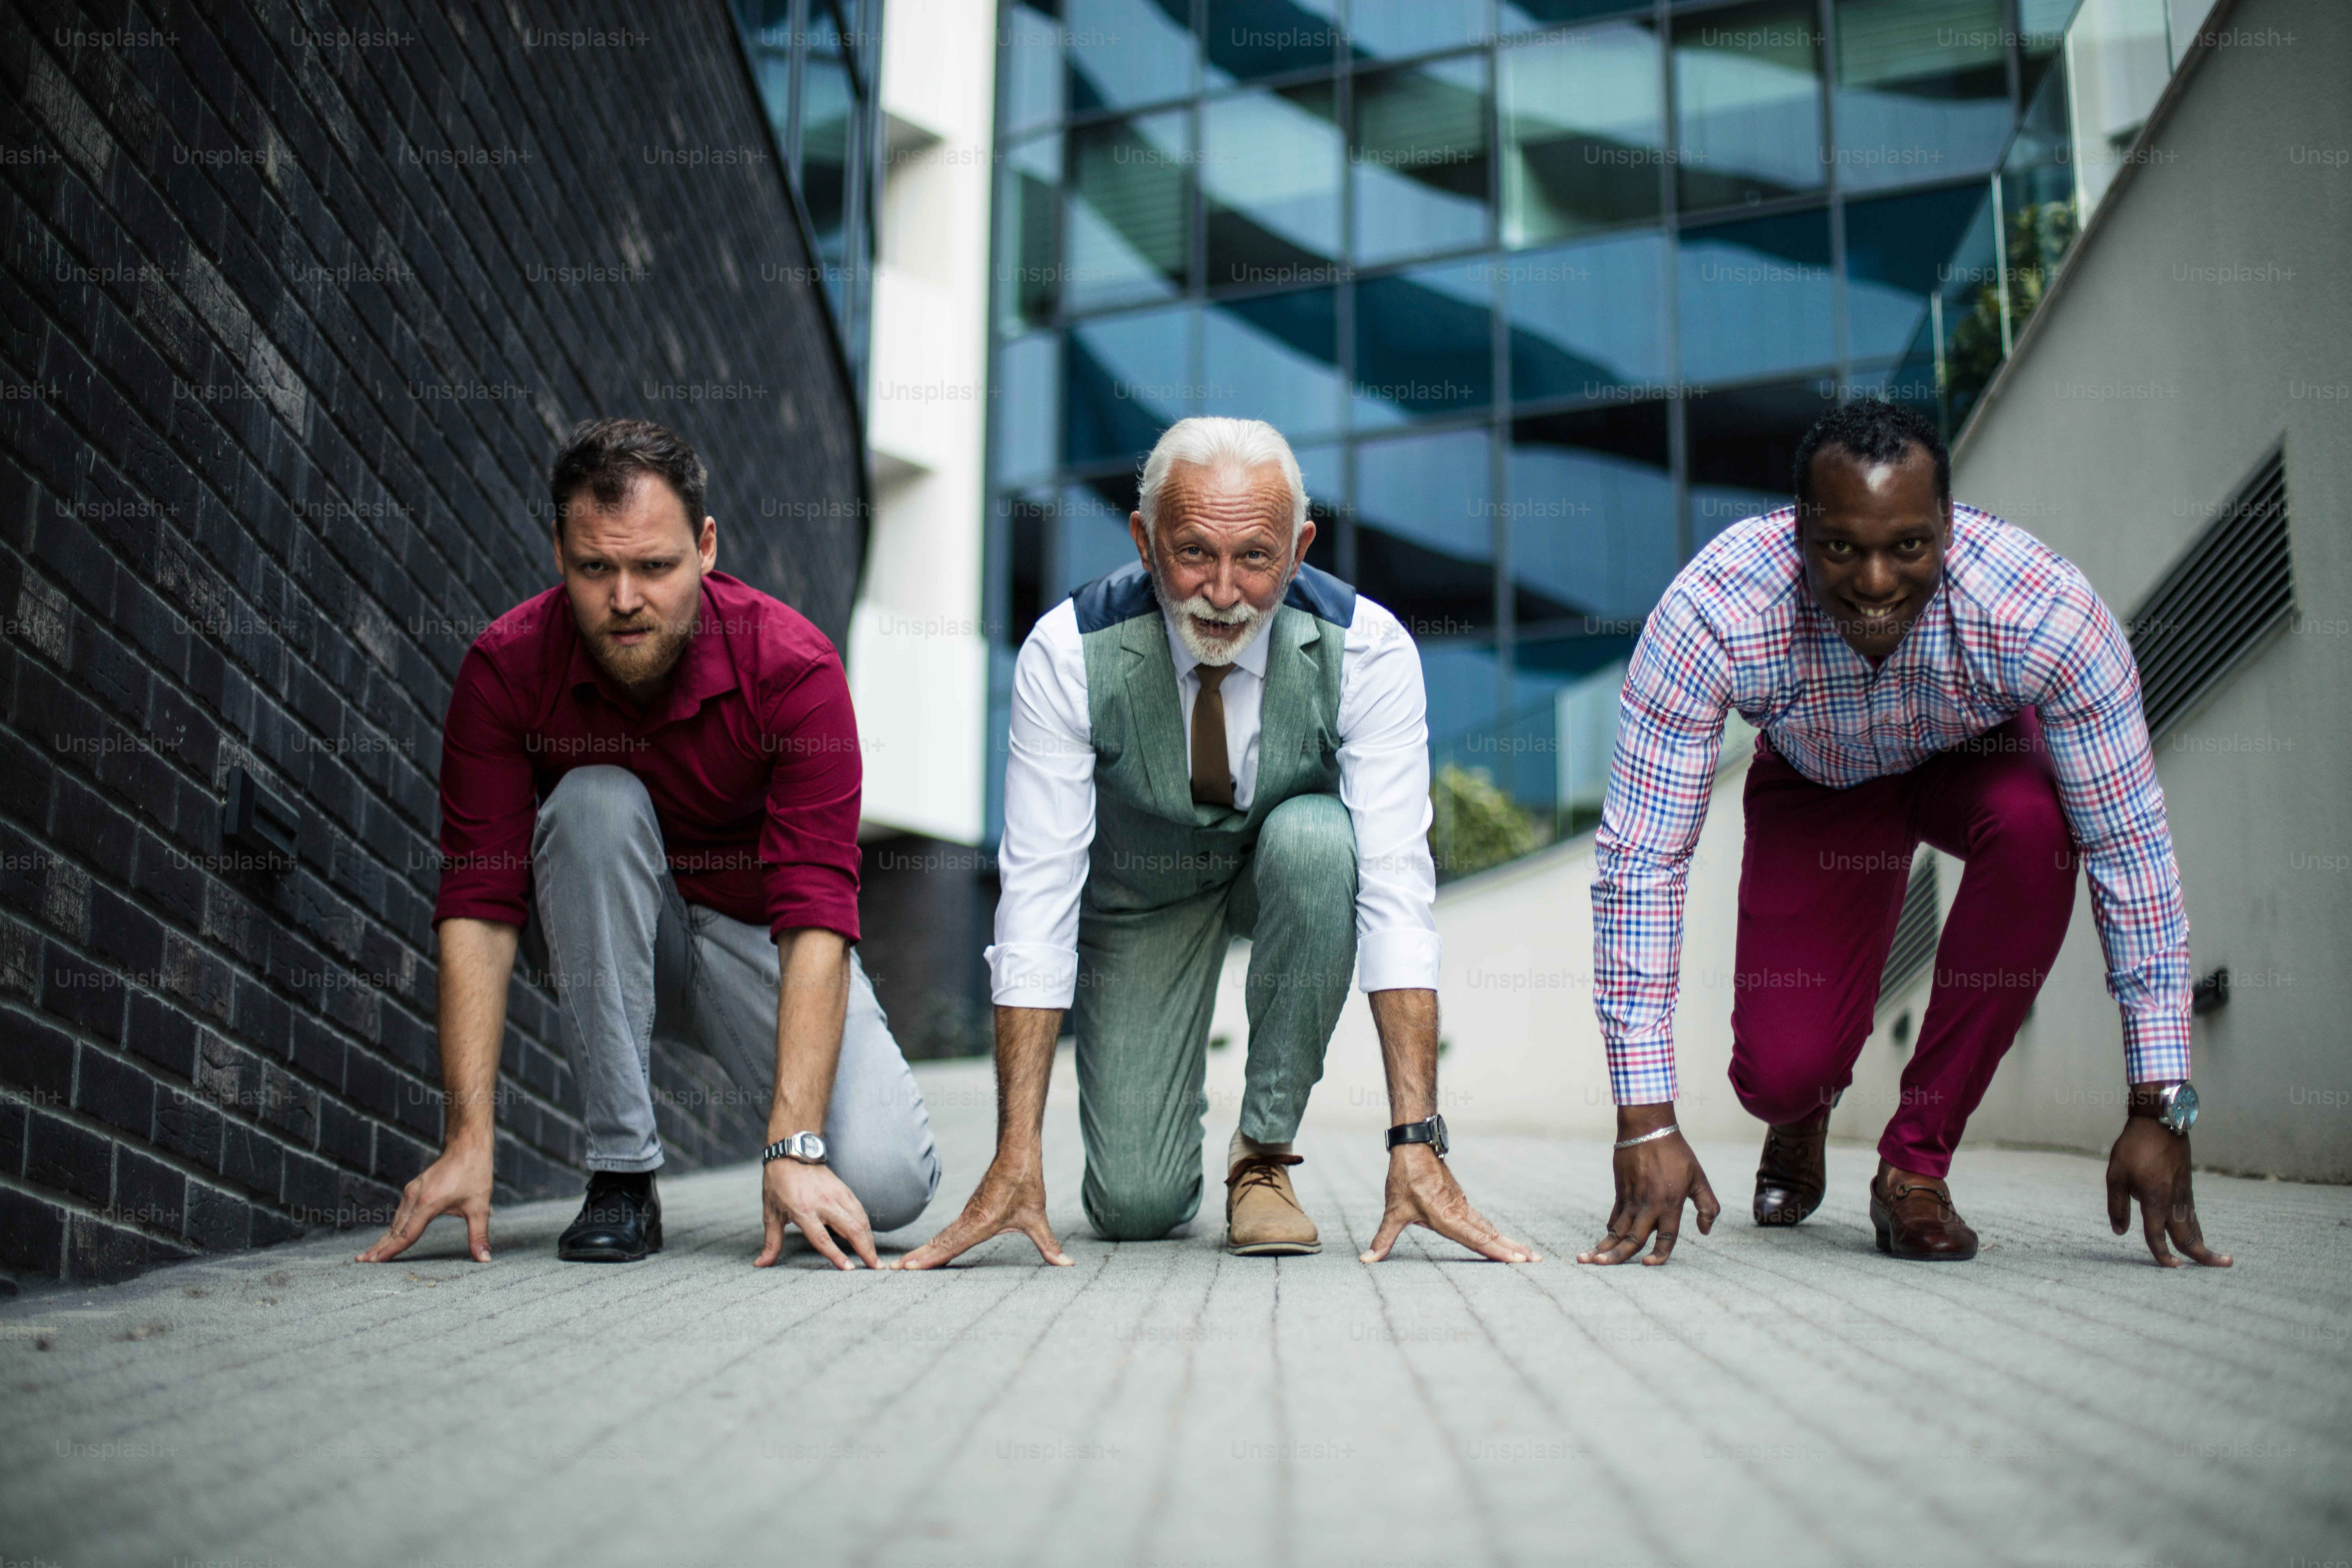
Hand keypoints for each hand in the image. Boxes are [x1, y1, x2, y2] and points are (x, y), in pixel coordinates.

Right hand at [357, 1139, 492, 1262]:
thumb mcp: (480, 1207)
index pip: (406, 1234)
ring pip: (396, 1220)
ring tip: (371, 1254)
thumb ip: (479, 1235)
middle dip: (379, 1247)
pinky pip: (400, 1212)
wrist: (467, 1146)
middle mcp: (415, 1197)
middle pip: (395, 1229)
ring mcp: (412, 1191)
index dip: (391, 1250)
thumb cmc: (475, 1173)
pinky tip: (390, 1235)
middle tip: (361, 1261)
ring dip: (384, 1237)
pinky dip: (393, 1226)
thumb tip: (485, 1259)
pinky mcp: (414, 1188)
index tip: (374, 1262)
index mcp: (428, 1203)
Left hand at [757, 1158, 880, 1269]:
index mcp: (803, 1211)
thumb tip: (760, 1264)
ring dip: (869, 1239)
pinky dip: (866, 1225)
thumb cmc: (778, 1185)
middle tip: (876, 1267)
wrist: (792, 1154)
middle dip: (866, 1249)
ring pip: (860, 1219)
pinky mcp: (844, 1189)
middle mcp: (823, 1203)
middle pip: (850, 1228)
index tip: (850, 1269)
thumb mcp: (770, 1213)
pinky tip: (868, 1237)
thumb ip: (772, 1241)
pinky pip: (859, 1210)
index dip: (836, 1255)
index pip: (822, 1238)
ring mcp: (837, 1195)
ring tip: (875, 1257)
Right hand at [893, 1154, 1069, 1269]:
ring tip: (902, 1264)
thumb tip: (1066, 1265)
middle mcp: (969, 1219)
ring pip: (941, 1236)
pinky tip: (929, 1250)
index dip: (931, 1258)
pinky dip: (935, 1242)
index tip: (910, 1268)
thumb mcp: (1037, 1217)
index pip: (951, 1245)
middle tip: (893, 1270)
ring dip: (922, 1250)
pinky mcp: (969, 1211)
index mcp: (981, 1222)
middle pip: (938, 1242)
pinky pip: (948, 1231)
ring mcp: (967, 1215)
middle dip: (917, 1258)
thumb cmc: (1026, 1183)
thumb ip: (1049, 1245)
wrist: (1017, 1153)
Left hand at [1361, 1145, 1536, 1262]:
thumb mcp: (1393, 1211)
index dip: (1496, 1251)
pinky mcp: (1461, 1201)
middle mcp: (1459, 1212)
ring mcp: (1462, 1206)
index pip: (1475, 1238)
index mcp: (1446, 1217)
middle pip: (1490, 1234)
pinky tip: (1504, 1240)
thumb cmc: (1404, 1178)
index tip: (1518, 1260)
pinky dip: (1496, 1232)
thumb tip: (1366, 1260)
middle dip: (1512, 1249)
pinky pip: (1482, 1220)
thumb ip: (1383, 1239)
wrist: (1415, 1146)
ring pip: (1489, 1227)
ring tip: (1528, 1254)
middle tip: (1535, 1261)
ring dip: (1508, 1240)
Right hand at [1578, 1109, 1719, 1266]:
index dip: (1659, 1255)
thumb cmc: (1677, 1153)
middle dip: (1616, 1256)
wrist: (1647, 1129)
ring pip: (1616, 1229)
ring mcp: (1632, 1199)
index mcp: (1670, 1205)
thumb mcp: (1699, 1178)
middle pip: (1632, 1239)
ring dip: (1603, 1245)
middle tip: (1602, 1266)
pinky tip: (1604, 1239)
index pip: (1666, 1238)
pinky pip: (1615, 1216)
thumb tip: (1705, 1231)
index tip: (1649, 1265)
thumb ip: (1708, 1206)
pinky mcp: (1621, 1191)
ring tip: (1587, 1258)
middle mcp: (1649, 1206)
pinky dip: (1610, 1229)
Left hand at [2106, 1117, 2231, 1267]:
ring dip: (2204, 1243)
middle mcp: (2172, 1201)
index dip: (2162, 1254)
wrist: (2159, 1123)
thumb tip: (2119, 1231)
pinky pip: (2192, 1214)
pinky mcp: (2186, 1187)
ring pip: (2193, 1226)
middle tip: (2218, 1267)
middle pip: (2188, 1236)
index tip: (2171, 1267)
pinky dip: (2197, 1228)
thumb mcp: (2115, 1176)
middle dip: (2202, 1255)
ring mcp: (2183, 1194)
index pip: (2157, 1235)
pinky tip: (2198, 1235)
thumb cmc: (2133, 1149)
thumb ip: (2117, 1206)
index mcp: (2154, 1200)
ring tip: (2217, 1259)